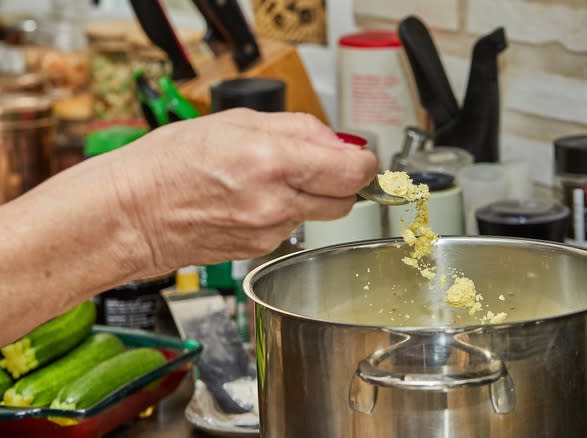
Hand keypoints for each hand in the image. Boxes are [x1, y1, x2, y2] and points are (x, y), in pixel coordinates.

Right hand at [107, 109, 377, 273]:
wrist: (131, 214)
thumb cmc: (169, 164)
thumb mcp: (236, 121)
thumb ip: (298, 128)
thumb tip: (336, 141)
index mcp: (273, 161)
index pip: (354, 171)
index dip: (363, 162)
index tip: (358, 156)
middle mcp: (277, 202)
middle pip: (346, 200)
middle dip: (340, 181)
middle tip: (317, 165)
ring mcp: (269, 232)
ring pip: (318, 215)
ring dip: (308, 197)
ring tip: (267, 180)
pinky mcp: (260, 251)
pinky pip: (290, 229)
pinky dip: (283, 213)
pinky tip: (251, 200)